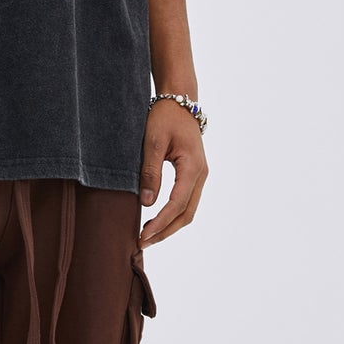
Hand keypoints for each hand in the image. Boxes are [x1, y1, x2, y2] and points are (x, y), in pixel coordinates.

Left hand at [138, 101, 206, 245]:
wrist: (180, 101)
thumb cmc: (164, 117)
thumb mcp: (152, 142)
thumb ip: (150, 172)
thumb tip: (147, 203)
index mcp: (192, 167)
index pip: (177, 204)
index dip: (160, 223)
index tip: (143, 235)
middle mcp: (201, 174)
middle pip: (186, 214)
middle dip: (165, 231)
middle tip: (143, 243)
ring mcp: (200, 175)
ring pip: (188, 210)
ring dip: (170, 226)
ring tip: (148, 236)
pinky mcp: (194, 175)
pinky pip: (186, 201)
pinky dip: (173, 215)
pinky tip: (157, 221)